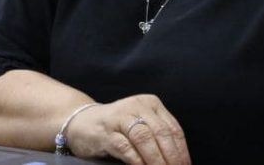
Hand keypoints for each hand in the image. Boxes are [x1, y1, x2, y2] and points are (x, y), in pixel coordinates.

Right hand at [65, 93, 190, 164]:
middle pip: (161, 133)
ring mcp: (120, 118)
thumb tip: (178, 159)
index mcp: (150, 104)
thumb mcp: (141, 124)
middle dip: (172, 157)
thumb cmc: (117, 127)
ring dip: (156, 160)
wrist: (81, 122)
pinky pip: (125, 147)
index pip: (173, 129)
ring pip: (144, 138)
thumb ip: (158, 136)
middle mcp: (137, 106)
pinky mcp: (106, 132)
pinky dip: (137, 161)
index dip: (182, 151)